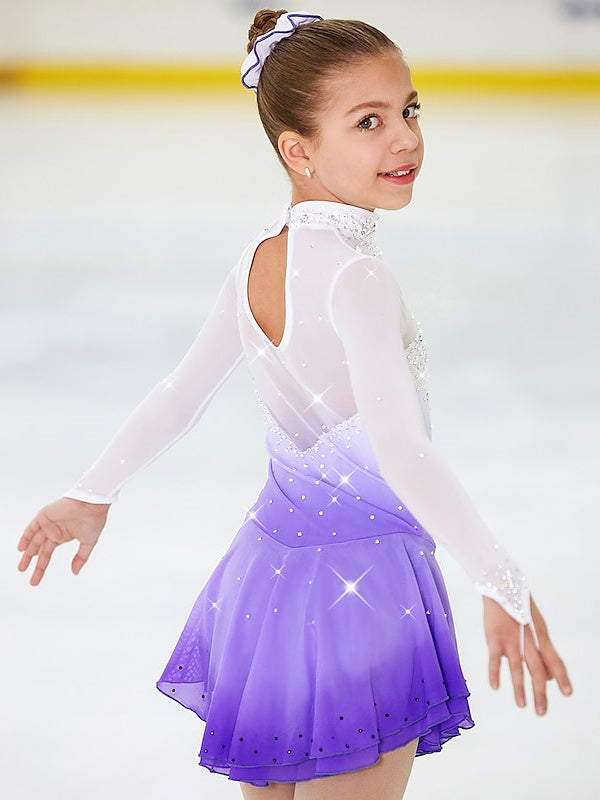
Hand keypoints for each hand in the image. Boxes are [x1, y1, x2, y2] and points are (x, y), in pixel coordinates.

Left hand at [17, 497, 109, 585]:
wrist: (92, 504)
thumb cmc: (94, 519)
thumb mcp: (88, 543)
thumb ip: (81, 558)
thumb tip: (75, 571)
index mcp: (63, 536)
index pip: (48, 554)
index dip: (41, 567)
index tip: (36, 579)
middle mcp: (54, 531)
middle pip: (39, 549)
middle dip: (32, 563)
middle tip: (24, 573)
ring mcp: (48, 524)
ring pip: (33, 540)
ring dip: (27, 552)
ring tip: (22, 566)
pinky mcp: (44, 516)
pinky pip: (31, 528)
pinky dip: (25, 537)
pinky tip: (21, 548)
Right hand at [483, 595, 571, 714]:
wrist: (501, 584)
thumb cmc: (518, 608)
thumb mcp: (535, 627)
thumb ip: (541, 653)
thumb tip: (548, 679)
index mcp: (540, 636)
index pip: (554, 659)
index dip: (561, 676)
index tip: (567, 693)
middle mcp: (528, 639)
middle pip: (536, 668)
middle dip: (540, 692)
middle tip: (541, 712)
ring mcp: (510, 639)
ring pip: (517, 667)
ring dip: (520, 687)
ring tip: (522, 705)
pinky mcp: (493, 637)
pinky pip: (494, 658)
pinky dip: (494, 673)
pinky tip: (496, 687)